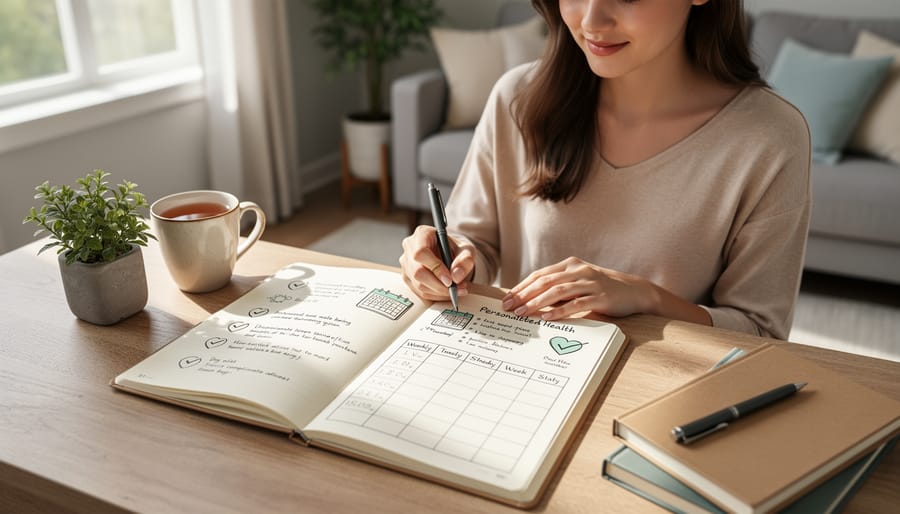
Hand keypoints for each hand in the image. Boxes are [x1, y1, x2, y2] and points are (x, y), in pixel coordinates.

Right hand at [399, 225, 474, 301]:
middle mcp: (410, 247)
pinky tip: (447, 291)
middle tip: (455, 288)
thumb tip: (456, 276)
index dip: (435, 268)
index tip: (450, 280)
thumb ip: (465, 260)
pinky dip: (435, 295)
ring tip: (456, 289)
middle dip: (439, 285)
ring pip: (418, 284)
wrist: (450, 252)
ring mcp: (406, 263)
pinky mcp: (407, 276)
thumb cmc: (456, 248)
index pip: (421, 253)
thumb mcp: (467, 249)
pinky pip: (419, 291)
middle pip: (418, 272)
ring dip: (439, 292)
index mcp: (422, 234)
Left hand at [501, 257, 657, 320]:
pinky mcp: (600, 296)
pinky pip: (576, 303)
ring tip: (523, 313)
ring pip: (558, 291)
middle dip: (524, 295)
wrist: (634, 291)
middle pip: (545, 281)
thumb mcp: (578, 284)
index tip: (507, 299)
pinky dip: (560, 311)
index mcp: (570, 265)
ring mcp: (590, 282)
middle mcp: (579, 271)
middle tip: (509, 307)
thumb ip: (559, 289)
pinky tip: (548, 318)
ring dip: (537, 302)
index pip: (540, 275)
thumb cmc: (601, 290)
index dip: (522, 287)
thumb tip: (531, 302)